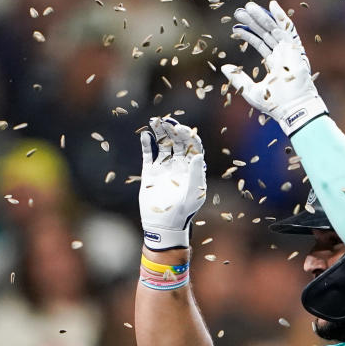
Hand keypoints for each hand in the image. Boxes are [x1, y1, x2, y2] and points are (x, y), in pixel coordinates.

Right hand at [139, 117, 206, 250]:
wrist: (164, 224)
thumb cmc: (183, 211)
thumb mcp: (193, 193)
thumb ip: (196, 174)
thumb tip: (199, 155)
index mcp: (192, 167)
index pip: (192, 146)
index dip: (188, 136)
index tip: (182, 129)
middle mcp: (179, 164)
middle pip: (177, 142)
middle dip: (173, 130)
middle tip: (166, 121)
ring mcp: (164, 166)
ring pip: (163, 144)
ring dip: (160, 133)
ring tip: (155, 122)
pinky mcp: (150, 171)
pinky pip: (149, 154)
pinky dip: (147, 144)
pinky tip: (146, 135)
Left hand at [222, 0, 326, 135]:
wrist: (292, 109)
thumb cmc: (274, 104)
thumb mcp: (250, 90)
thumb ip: (238, 78)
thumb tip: (224, 68)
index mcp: (275, 64)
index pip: (261, 44)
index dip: (249, 35)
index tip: (236, 28)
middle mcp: (283, 55)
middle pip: (266, 33)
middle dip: (253, 22)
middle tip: (239, 12)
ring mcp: (290, 51)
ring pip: (274, 29)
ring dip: (262, 17)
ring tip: (248, 7)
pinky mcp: (295, 49)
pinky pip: (288, 29)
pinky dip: (281, 17)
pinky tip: (272, 5)